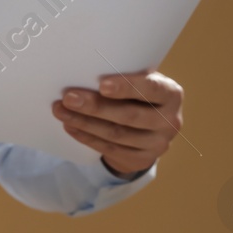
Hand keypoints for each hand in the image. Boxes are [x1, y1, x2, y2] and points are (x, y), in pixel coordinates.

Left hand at [51, 70, 183, 177]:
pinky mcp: (142, 159)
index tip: (102, 85)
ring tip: (61, 110)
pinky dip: (87, 136)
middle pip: (129, 115)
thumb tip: (83, 73)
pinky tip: (70, 126)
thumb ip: (123, 77)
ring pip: (116, 134)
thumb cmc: (137, 95)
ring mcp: (158, 144)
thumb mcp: (138, 83)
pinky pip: (110, 148)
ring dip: (84, 122)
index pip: (151, 89)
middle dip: (95, 107)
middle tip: (68, 98)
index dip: (127, 87)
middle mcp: (170, 120)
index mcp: (171, 94)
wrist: (148, 129)